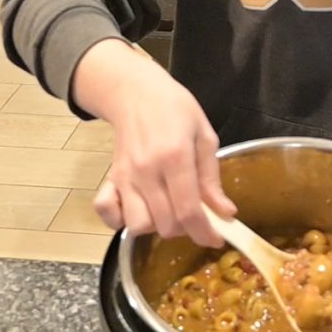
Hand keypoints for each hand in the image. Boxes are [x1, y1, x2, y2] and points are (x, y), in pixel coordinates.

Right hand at [73, 39, 236, 247]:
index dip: (205, 233)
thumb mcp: (204, 135)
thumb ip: (212, 177)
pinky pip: (106, 212)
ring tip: (168, 210)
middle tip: (196, 215)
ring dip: (156, 226)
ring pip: (138, 225)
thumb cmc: (175, 109)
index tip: (217, 239)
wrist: (136, 92)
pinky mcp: (111, 177)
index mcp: (175, 157)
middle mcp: (147, 171)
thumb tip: (225, 212)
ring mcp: (125, 176)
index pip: (189, 211)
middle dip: (186, 229)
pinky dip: (120, 220)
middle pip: (166, 224)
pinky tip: (138, 210)